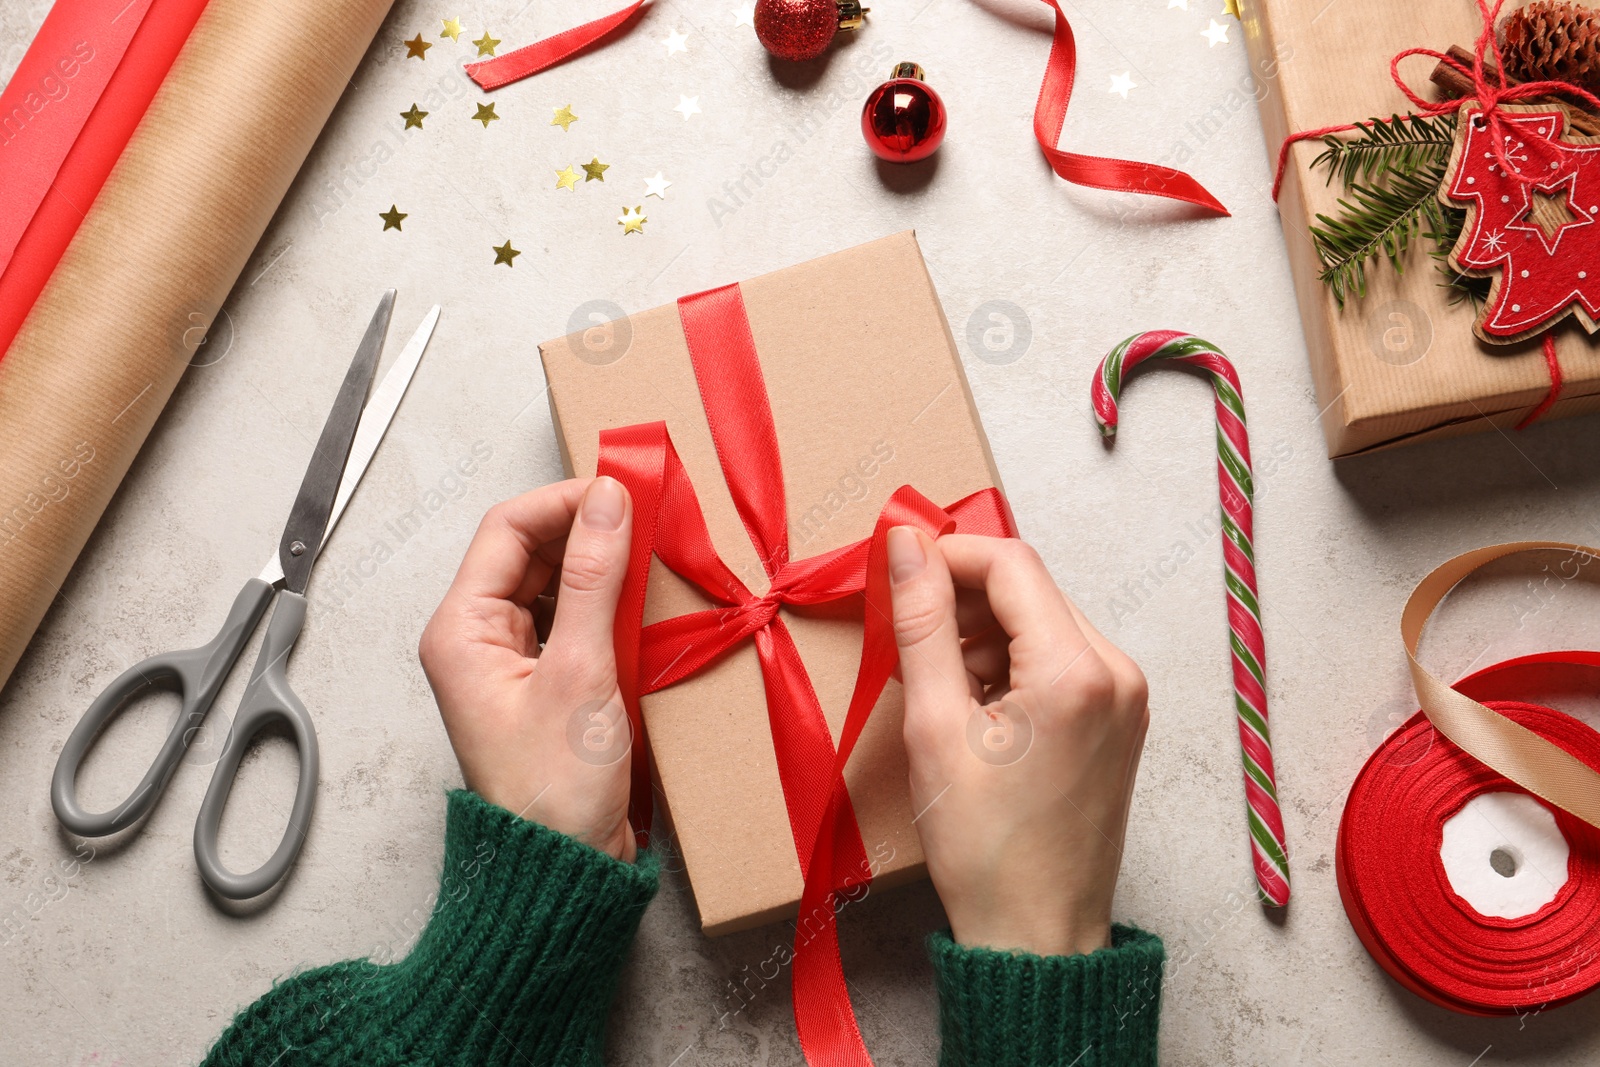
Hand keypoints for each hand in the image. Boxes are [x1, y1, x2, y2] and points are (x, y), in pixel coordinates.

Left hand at [418, 477, 637, 860]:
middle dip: (586, 530)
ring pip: (554, 584)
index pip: (507, 528)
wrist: (565, 870)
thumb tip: (606, 501)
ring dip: (600, 567)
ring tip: (649, 559)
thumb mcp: (580, 670)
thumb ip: (592, 578)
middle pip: (529, 552)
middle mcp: (477, 639)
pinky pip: (571, 621)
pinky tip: (642, 607)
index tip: (621, 493)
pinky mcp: (545, 683)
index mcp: (461, 629)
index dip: (564, 501)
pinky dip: (606, 606)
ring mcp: (510, 662)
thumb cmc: (554, 790)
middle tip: (646, 518)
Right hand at [886, 528, 1149, 956]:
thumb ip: (922, 624)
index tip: (894, 569)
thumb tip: (906, 546)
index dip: (945, 554)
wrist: (1036, 936)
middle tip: (904, 638)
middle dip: (961, 600)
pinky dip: (1009, 666)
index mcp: (1078, 671)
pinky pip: (1058, 660)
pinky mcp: (1119, 720)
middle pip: (1029, 589)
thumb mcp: (935, 728)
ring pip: (1041, 622)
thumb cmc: (984, 850)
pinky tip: (972, 709)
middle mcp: (1117, 672)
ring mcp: (1125, 697)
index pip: (1010, 563)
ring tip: (935, 688)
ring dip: (982, 635)